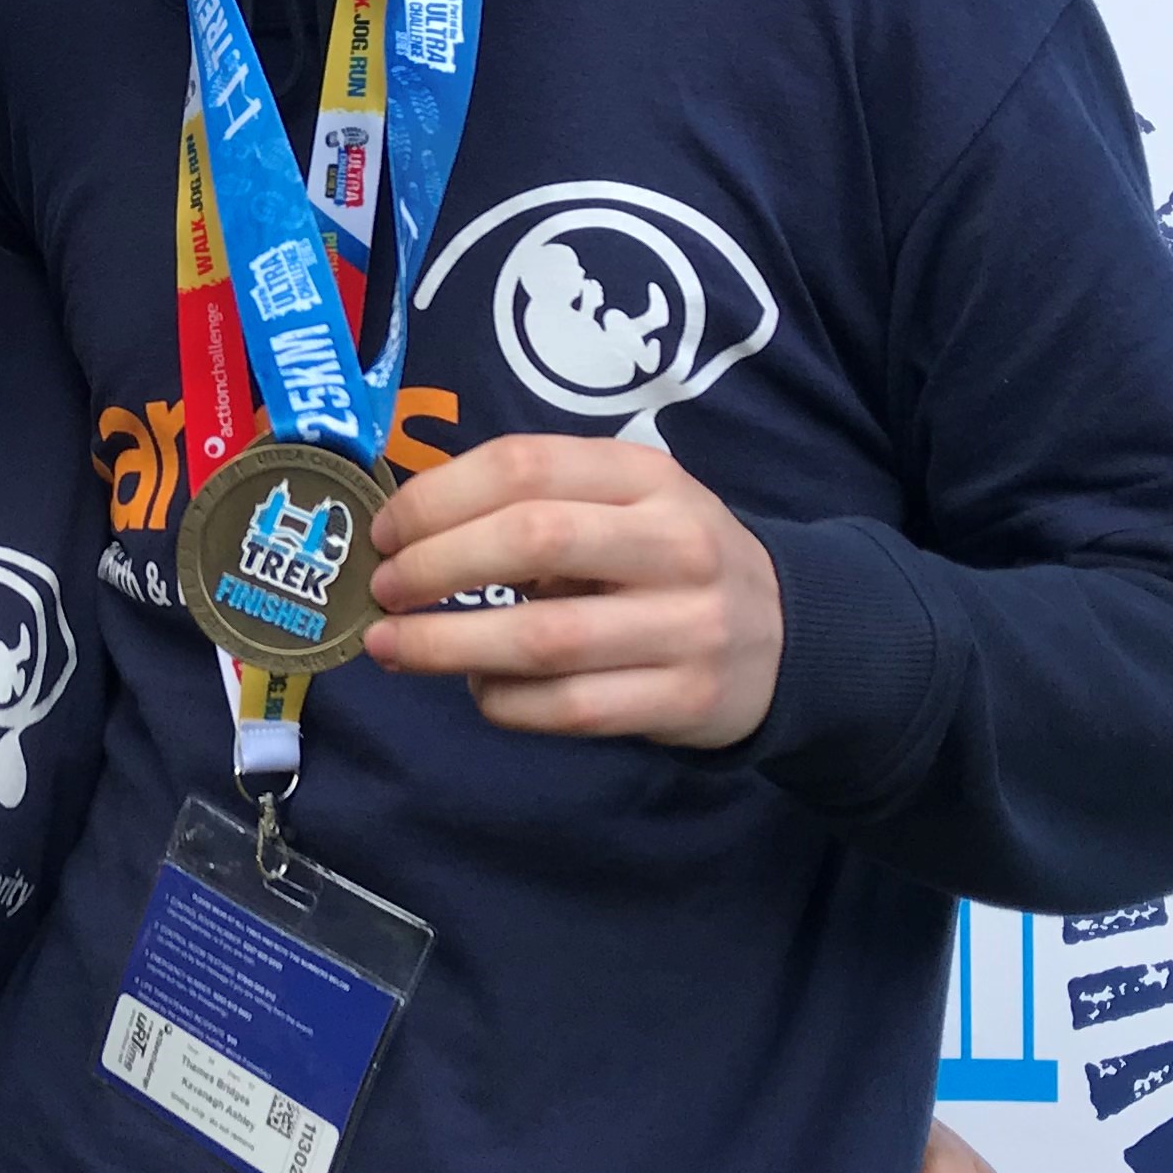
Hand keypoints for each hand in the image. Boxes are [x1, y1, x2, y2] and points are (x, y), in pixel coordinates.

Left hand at [358, 434, 784, 744]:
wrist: (787, 635)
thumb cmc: (667, 559)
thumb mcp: (627, 502)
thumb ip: (539, 502)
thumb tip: (411, 529)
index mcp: (648, 476)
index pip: (525, 464)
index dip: (438, 497)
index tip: (386, 531)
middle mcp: (674, 542)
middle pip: (531, 540)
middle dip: (435, 566)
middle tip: (384, 589)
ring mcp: (686, 626)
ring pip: (543, 639)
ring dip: (448, 645)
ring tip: (395, 645)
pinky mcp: (683, 701)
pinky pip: (569, 708)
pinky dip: (503, 700)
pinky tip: (478, 686)